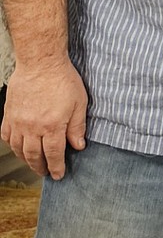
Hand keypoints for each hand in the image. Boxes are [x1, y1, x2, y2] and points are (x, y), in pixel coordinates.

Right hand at [1, 59, 86, 179]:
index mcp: (51, 126)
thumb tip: (78, 145)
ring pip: (18, 148)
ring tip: (33, 163)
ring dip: (26, 159)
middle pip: (34, 155)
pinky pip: (6, 135)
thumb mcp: (79, 104)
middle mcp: (32, 126)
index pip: (53, 154)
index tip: (59, 174)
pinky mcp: (9, 113)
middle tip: (46, 172)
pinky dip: (11, 144)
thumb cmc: (62, 80)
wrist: (40, 63)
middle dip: (41, 167)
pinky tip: (17, 147)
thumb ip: (77, 127)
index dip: (56, 166)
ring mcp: (18, 121)